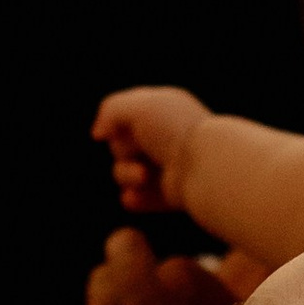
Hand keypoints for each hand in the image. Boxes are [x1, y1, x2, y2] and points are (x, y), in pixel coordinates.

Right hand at [93, 83, 211, 217]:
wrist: (206, 166)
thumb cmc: (174, 130)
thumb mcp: (139, 106)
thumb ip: (111, 109)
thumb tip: (98, 133)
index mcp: (162, 110)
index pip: (125, 115)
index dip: (119, 122)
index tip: (124, 127)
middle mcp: (164, 136)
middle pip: (120, 145)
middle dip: (123, 150)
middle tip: (142, 152)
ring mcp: (167, 166)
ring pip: (125, 173)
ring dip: (127, 175)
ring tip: (144, 177)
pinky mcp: (171, 193)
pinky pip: (141, 198)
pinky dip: (136, 198)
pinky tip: (133, 198)